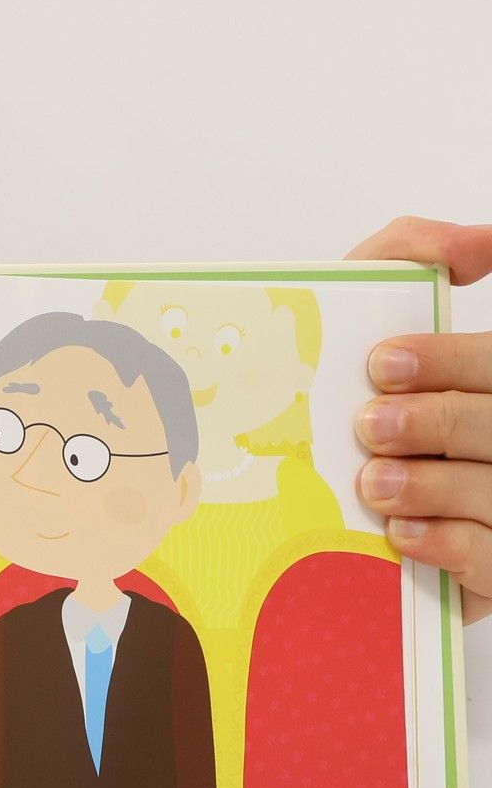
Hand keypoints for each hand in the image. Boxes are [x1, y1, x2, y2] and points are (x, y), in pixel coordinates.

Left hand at [349, 216, 491, 620]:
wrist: (313, 505)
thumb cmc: (353, 395)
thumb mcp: (370, 311)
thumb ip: (412, 255)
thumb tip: (476, 242)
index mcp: (488, 381)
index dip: (450, 361)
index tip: (381, 364)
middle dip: (439, 422)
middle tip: (369, 426)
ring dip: (434, 484)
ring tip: (373, 481)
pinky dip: (448, 544)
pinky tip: (400, 531)